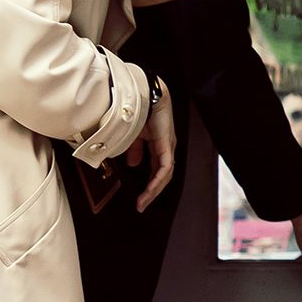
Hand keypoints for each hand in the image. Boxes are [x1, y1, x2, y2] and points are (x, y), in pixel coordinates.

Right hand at [129, 80, 176, 211]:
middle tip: (141, 205)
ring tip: (143, 202)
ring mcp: (168, 148)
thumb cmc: (141, 112)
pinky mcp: (167, 145)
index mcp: (160, 147)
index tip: (140, 199)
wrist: (146, 95)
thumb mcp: (135, 136)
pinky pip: (164, 167)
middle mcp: (167, 149)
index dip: (150, 186)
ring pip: (165, 175)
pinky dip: (157, 179)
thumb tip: (133, 164)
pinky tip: (150, 189)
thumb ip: (136, 150)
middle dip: (151, 193)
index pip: (158, 171)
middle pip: (163, 177)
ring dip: (153, 190)